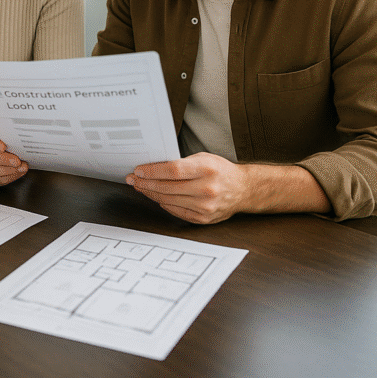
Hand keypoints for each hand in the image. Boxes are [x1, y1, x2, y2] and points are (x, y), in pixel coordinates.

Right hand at [0, 122, 28, 185]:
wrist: (3, 140)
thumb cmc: (3, 132)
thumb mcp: (4, 126)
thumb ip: (6, 130)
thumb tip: (16, 136)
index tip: (3, 147)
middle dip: (3, 159)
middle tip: (16, 160)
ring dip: (8, 170)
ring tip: (20, 167)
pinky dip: (8, 177)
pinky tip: (17, 172)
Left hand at [126, 153, 248, 223]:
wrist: (243, 189)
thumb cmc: (220, 171)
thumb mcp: (203, 159)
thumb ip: (180, 163)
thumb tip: (152, 168)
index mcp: (207, 169)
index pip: (172, 171)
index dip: (152, 171)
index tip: (139, 170)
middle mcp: (207, 189)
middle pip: (167, 187)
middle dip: (146, 183)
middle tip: (133, 179)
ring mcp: (205, 206)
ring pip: (168, 200)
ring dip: (151, 193)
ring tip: (141, 187)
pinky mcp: (203, 218)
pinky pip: (175, 211)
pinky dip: (163, 203)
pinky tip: (157, 196)